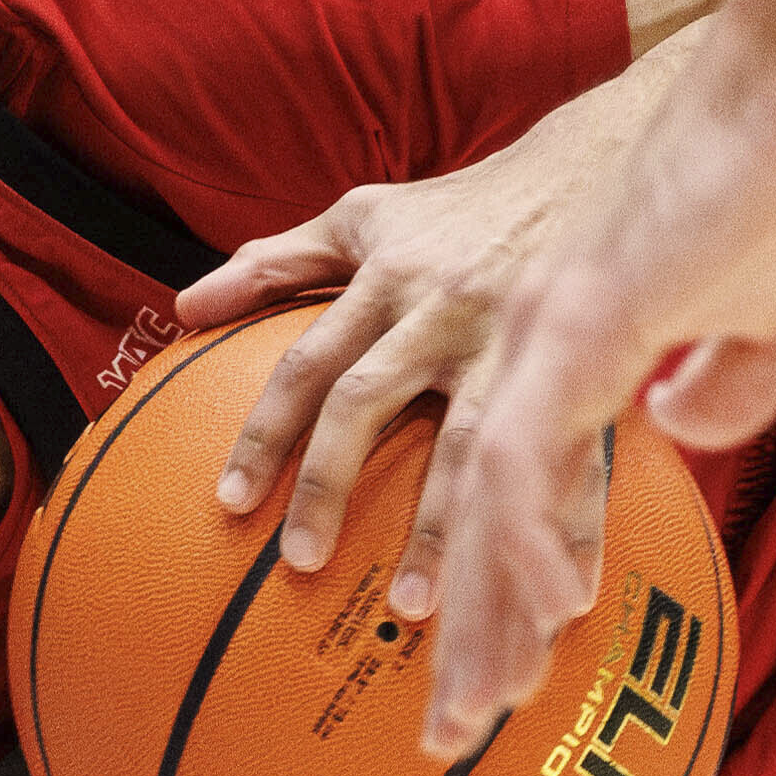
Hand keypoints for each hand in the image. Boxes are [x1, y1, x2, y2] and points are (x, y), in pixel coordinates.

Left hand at [172, 129, 585, 593]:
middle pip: (369, 402)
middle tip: (299, 561)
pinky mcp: (577, 370)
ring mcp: (512, 342)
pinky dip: (565, 528)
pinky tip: (557, 599)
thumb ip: (274, 263)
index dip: (266, 432)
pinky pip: (570, 458)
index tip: (231, 503)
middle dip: (331, 482)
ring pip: (466, 442)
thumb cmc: (459, 210)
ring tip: (413, 605)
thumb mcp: (362, 218)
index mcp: (387, 279)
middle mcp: (441, 312)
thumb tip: (183, 307)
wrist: (592, 170)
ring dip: (441, 528)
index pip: (309, 364)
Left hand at [409, 48, 775, 749]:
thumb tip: (686, 428)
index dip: (496, 585)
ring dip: (481, 611)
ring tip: (469, 710)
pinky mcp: (587, 313)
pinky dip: (531, 533)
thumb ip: (722, 372)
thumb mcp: (761, 304)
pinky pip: (538, 446)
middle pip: (475, 512)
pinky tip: (541, 609)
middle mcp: (535, 339)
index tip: (488, 673)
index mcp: (567, 339)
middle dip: (464, 634)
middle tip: (443, 739)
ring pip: (485, 497)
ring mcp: (551, 326)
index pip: (510, 487)